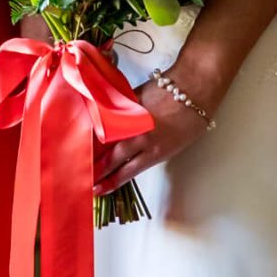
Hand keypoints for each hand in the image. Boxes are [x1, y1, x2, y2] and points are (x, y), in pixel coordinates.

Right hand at [92, 74, 211, 195]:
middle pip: (113, 157)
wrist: (194, 86)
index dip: (110, 182)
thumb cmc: (192, 117)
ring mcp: (131, 118)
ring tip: (81, 158)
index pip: (126, 172)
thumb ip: (151, 153)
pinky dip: (98, 126)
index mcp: (155, 151)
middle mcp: (140, 137)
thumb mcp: (175, 145)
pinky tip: (88, 132)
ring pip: (107, 137)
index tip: (98, 190)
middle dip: (97, 170)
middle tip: (84, 178)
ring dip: (93, 150)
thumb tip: (131, 157)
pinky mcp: (128, 101)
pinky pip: (109, 117)